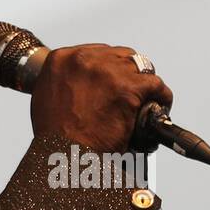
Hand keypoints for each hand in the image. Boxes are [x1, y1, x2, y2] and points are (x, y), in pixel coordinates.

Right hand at [29, 44, 172, 152]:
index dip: (111, 68)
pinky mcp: (127, 89)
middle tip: (131, 93)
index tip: (116, 80)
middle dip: (129, 74)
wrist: (66, 157)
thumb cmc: (55, 137)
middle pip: (121, 57)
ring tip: (147, 101)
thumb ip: (67, 84)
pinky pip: (155, 84)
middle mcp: (84, 61)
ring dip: (145, 85)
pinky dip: (161, 96)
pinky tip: (159, 106)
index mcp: (62, 60)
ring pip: (140, 68)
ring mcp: (107, 73)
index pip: (98, 52)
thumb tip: (82, 85)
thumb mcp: (48, 98)